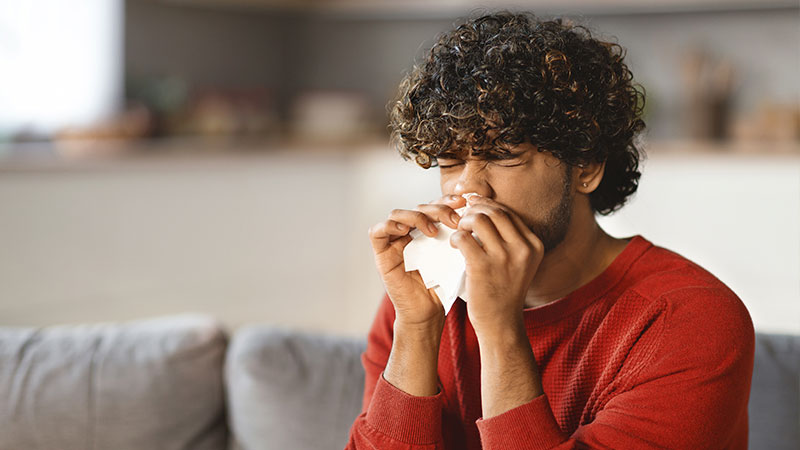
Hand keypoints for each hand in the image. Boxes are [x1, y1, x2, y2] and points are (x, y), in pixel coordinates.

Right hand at [368, 194, 466, 326]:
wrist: (429, 312)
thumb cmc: (444, 286)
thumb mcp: (455, 256)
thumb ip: (459, 235)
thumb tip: (475, 213)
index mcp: (428, 230)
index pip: (434, 205)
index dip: (447, 201)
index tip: (464, 204)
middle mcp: (409, 233)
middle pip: (418, 207)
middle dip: (437, 209)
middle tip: (454, 220)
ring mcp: (394, 242)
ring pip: (398, 214)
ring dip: (417, 216)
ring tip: (434, 231)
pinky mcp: (381, 254)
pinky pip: (377, 231)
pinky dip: (390, 226)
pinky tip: (406, 231)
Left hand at [449, 195, 544, 334]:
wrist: (501, 323)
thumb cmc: (504, 291)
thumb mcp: (519, 263)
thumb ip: (510, 239)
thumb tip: (486, 209)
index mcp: (534, 245)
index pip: (508, 213)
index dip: (488, 205)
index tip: (474, 205)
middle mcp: (522, 248)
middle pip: (495, 212)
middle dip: (475, 209)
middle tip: (463, 218)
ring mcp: (503, 257)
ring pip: (478, 219)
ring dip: (464, 221)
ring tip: (459, 231)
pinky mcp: (483, 266)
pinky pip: (464, 238)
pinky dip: (456, 237)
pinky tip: (454, 245)